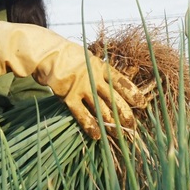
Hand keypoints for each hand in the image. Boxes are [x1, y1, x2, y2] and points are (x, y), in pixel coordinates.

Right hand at [0, 22, 146, 138]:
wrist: (46, 53)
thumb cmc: (67, 56)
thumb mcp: (88, 58)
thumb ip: (99, 71)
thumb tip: (111, 83)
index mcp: (101, 67)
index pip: (122, 82)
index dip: (133, 94)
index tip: (142, 104)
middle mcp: (94, 78)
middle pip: (114, 99)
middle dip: (125, 113)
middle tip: (133, 126)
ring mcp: (82, 87)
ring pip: (101, 109)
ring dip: (111, 123)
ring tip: (120, 134)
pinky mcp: (68, 96)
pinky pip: (82, 114)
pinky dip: (91, 125)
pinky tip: (98, 136)